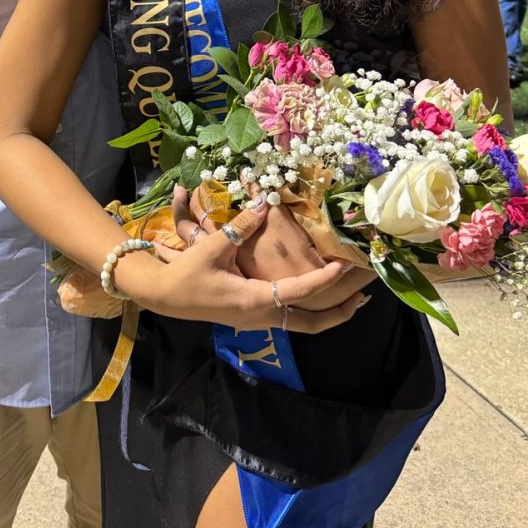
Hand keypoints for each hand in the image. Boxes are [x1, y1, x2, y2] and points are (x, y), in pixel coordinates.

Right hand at [118, 193, 367, 332]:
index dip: (325, 278)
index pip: (301, 292)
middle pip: (312, 325)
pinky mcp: (252, 317)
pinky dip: (309, 309)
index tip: (345, 265)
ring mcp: (258, 320)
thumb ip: (240, 226)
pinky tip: (315, 293)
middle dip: (340, 313)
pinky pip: (290, 318)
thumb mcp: (213, 247)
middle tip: (363, 297)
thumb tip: (263, 202)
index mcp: (255, 300)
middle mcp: (262, 316)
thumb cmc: (187, 273)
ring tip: (350, 298)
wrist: (165, 296)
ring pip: (302, 325)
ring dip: (328, 313)